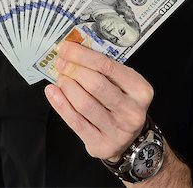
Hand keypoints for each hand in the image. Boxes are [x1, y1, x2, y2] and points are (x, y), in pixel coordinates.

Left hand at [44, 41, 153, 160]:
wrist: (130, 139)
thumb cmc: (121, 102)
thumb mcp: (122, 83)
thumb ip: (103, 69)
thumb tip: (73, 52)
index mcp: (140, 89)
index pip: (107, 66)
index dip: (82, 55)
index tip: (65, 48)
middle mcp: (132, 111)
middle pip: (95, 84)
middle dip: (73, 70)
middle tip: (60, 63)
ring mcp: (117, 130)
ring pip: (84, 104)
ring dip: (66, 86)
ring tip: (60, 77)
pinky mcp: (101, 145)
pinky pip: (76, 122)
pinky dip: (60, 104)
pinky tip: (52, 92)